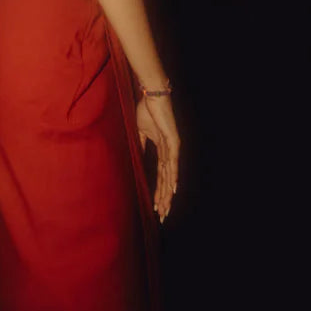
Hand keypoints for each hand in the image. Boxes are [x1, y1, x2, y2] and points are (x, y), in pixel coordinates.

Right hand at [136, 95, 179, 222]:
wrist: (151, 95)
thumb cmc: (145, 110)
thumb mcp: (140, 132)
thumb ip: (141, 146)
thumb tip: (137, 160)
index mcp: (161, 149)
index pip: (160, 175)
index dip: (158, 190)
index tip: (155, 205)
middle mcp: (169, 151)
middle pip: (166, 180)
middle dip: (164, 198)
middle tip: (162, 215)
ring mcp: (172, 147)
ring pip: (170, 175)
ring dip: (167, 192)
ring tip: (165, 208)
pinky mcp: (173, 141)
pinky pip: (173, 162)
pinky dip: (173, 176)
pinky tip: (172, 189)